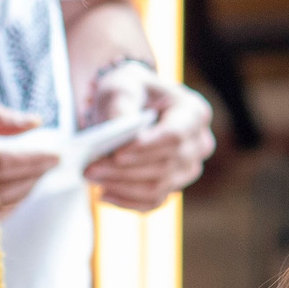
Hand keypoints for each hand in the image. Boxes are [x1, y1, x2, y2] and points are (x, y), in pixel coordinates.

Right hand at [0, 105, 53, 216]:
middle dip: (32, 177)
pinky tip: (17, 194)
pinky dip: (4, 207)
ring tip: (37, 176)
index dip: (34, 161)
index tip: (57, 156)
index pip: (6, 163)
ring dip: (22, 192)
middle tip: (52, 164)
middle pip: (4, 189)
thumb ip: (2, 116)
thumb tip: (36, 123)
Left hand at [84, 76, 215, 211]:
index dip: (147, 148)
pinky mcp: (173, 186)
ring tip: (92, 178)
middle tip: (90, 168)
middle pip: (165, 165)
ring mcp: (188, 168)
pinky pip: (153, 201)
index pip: (176, 136)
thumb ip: (121, 104)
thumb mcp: (122, 85)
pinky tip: (104, 194)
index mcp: (193, 113)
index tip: (116, 153)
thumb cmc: (129, 90)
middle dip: (125, 169)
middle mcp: (198, 143)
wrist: (129, 105)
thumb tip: (118, 130)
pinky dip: (127, 201)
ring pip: (158, 186)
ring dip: (122, 186)